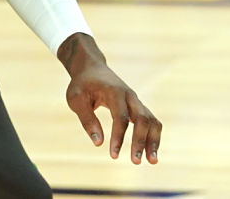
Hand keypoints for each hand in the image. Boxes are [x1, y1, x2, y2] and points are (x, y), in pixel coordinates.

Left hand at [58, 34, 160, 164]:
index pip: (120, 117)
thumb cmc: (82, 84)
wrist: (92, 68)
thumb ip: (87, 120)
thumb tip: (98, 143)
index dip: (118, 137)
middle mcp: (130, 96)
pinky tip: (150, 153)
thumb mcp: (76, 99)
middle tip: (136, 162)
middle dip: (141, 141)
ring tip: (152, 162)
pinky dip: (153, 136)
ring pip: (151, 120)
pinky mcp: (137, 107)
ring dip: (153, 141)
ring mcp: (136, 101)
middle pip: (142, 119)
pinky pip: (151, 122)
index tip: (113, 155)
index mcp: (114, 92)